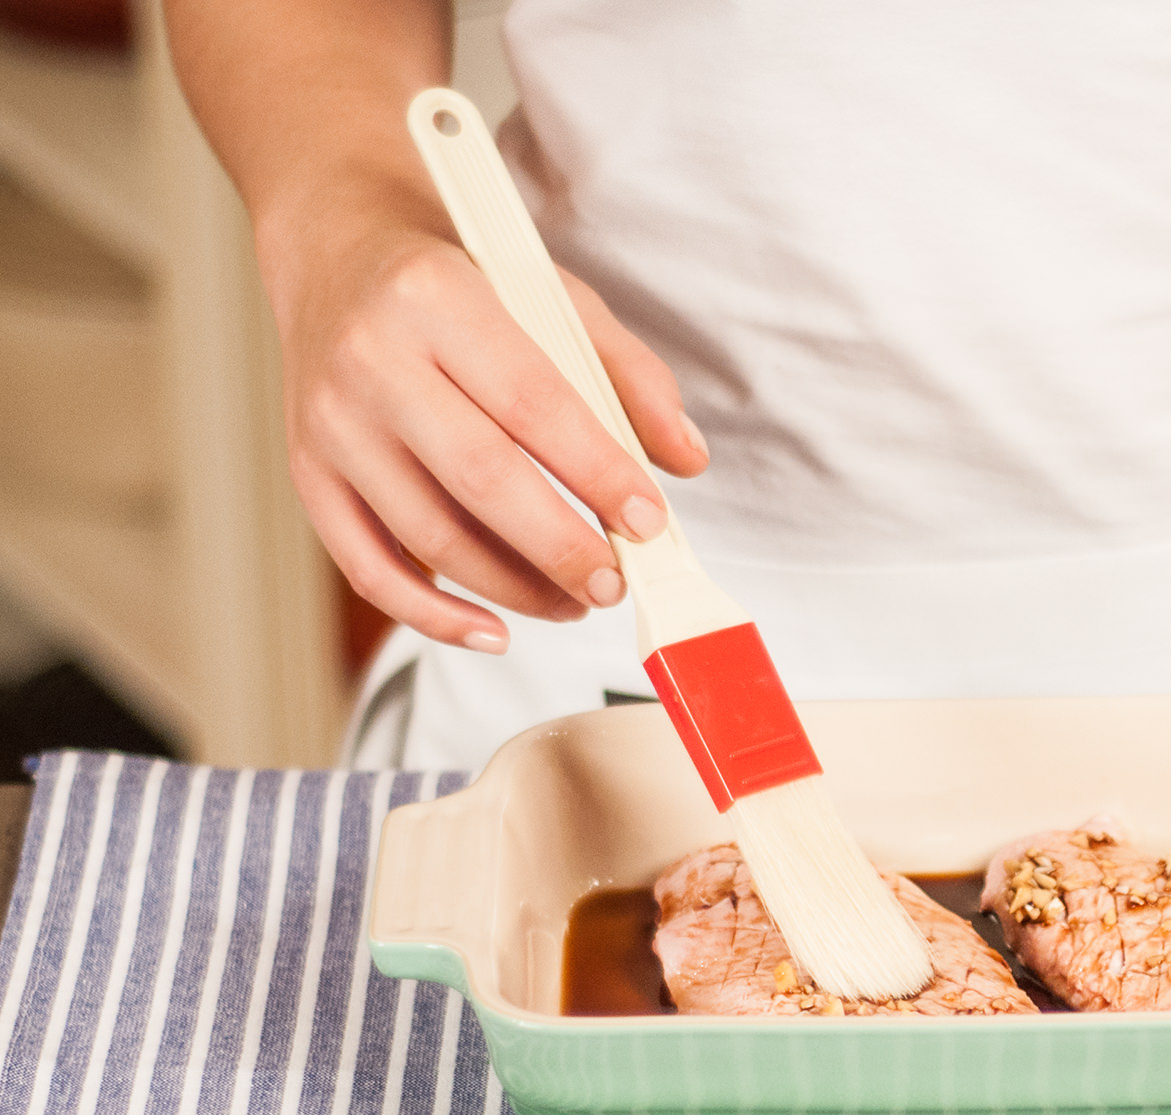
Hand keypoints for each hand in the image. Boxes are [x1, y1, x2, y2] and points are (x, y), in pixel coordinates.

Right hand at [263, 191, 709, 651]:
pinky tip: (493, 629)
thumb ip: (630, 375)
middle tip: (614, 583)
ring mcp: (329, 423)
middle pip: (480, 478)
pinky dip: (434, 615)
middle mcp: (371, 359)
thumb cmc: (456, 280)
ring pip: (429, 535)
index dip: (598, 474)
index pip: (532, 404)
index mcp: (437, 299)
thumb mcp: (553, 297)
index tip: (649, 523)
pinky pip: (368, 568)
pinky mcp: (307, 473)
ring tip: (572, 603)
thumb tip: (687, 459)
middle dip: (560, 547)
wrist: (335, 253)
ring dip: (514, 588)